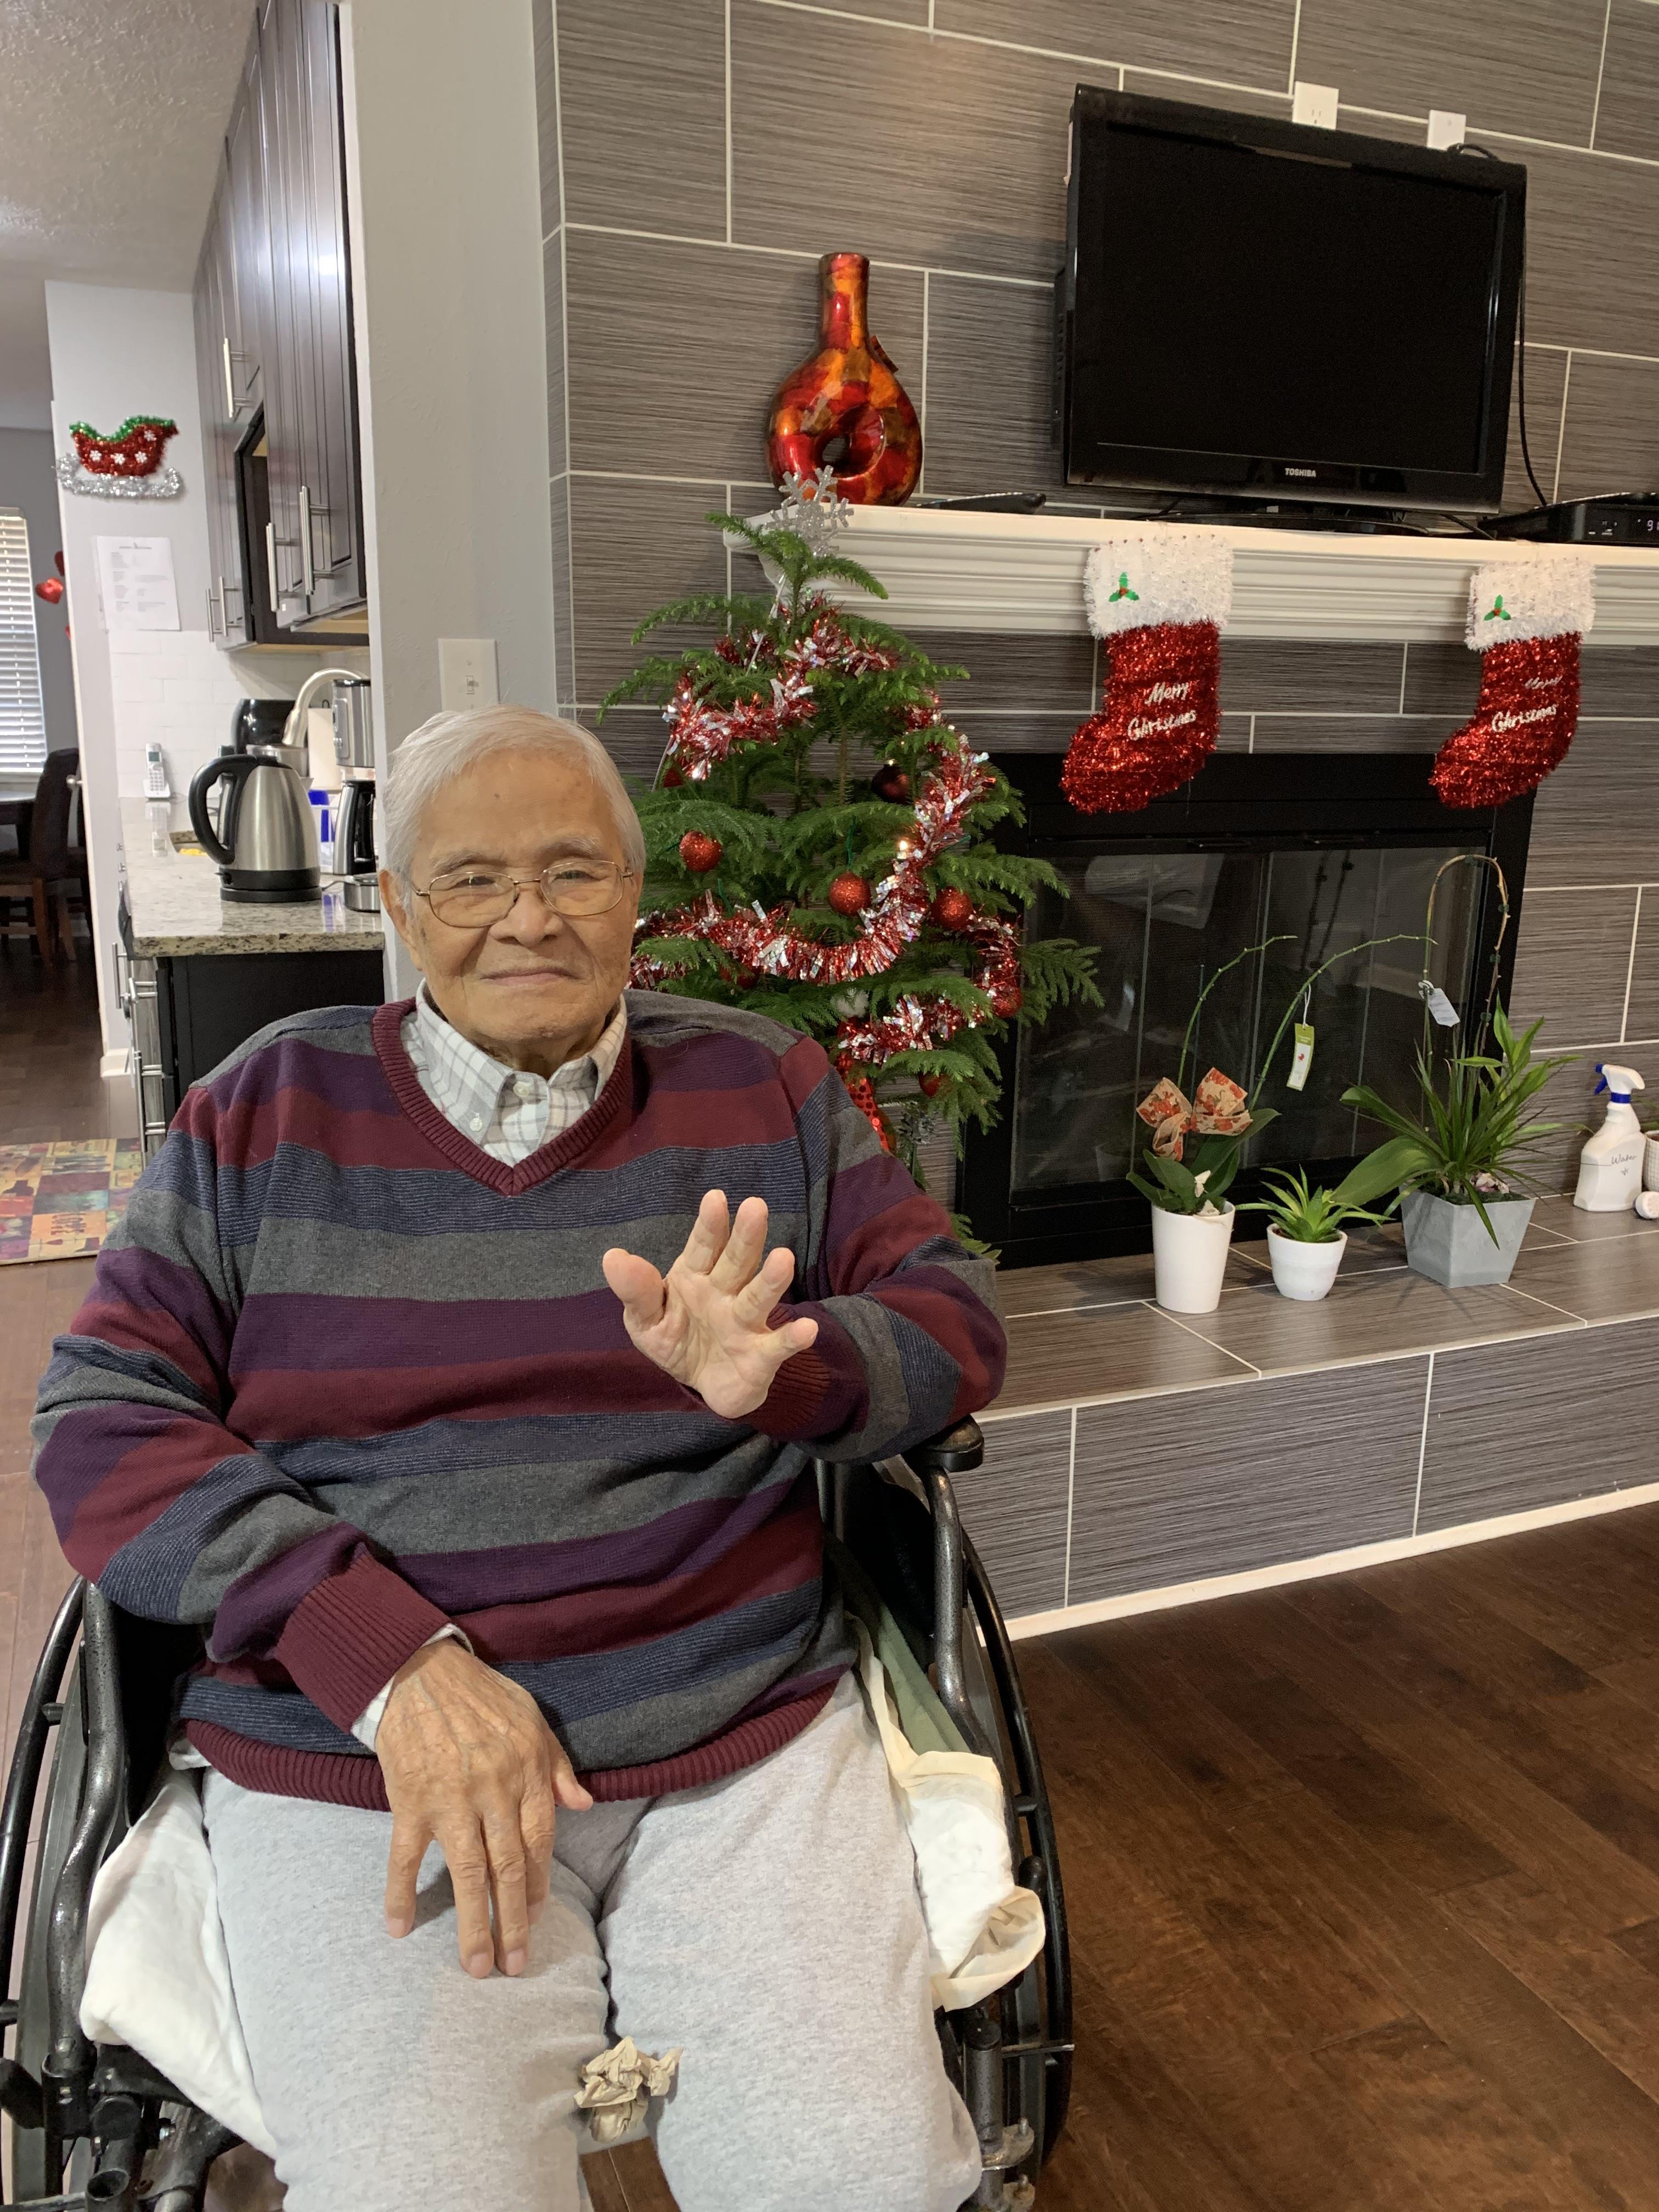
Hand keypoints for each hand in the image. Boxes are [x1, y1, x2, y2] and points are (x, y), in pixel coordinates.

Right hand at [377, 1639, 591, 1977]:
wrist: (420, 1671)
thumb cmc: (482, 1696)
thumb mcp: (533, 1721)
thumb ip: (557, 1767)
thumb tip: (585, 1804)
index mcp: (526, 1773)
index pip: (539, 1841)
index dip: (538, 1883)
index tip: (536, 1916)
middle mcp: (493, 1792)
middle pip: (508, 1868)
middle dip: (513, 1921)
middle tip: (516, 1965)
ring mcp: (451, 1800)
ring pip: (467, 1872)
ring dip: (473, 1922)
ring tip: (476, 1966)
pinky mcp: (410, 1801)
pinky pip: (404, 1857)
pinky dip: (400, 1894)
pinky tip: (400, 1927)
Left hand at [601, 1189, 818, 1419]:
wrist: (704, 1384)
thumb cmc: (676, 1339)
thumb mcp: (646, 1320)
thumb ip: (636, 1291)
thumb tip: (613, 1257)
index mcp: (696, 1276)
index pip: (703, 1246)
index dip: (710, 1224)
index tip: (715, 1198)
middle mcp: (726, 1292)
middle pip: (737, 1261)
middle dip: (745, 1236)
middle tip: (756, 1207)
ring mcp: (746, 1322)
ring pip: (758, 1297)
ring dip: (771, 1279)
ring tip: (784, 1258)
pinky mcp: (761, 1356)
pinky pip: (778, 1346)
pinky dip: (792, 1338)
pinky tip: (806, 1330)